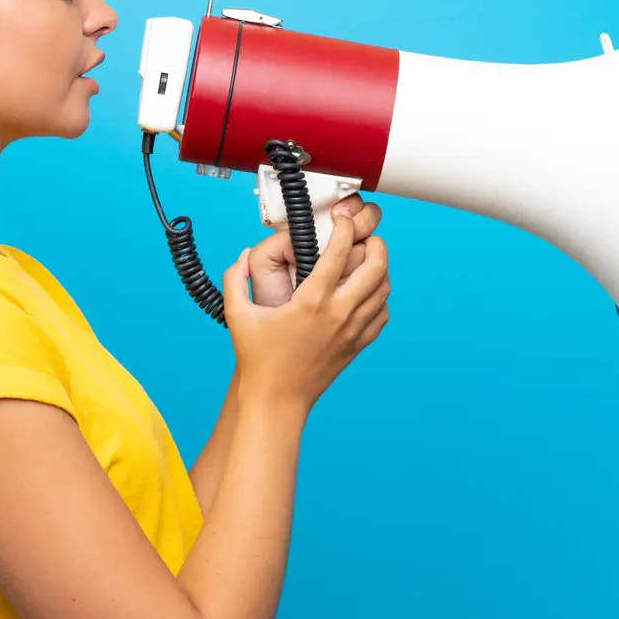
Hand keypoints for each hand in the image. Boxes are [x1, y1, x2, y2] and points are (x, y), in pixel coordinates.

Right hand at [222, 212, 390, 412]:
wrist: (277, 400)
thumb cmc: (258, 361)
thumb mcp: (237, 316)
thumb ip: (235, 280)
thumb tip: (243, 255)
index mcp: (311, 302)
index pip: (340, 253)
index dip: (345, 228)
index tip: (341, 219)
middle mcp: (338, 314)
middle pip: (376, 267)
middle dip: (376, 244)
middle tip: (366, 236)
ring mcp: (352, 331)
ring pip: (384, 289)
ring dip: (380, 269)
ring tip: (367, 259)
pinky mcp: (357, 345)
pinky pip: (381, 314)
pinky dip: (379, 297)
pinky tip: (365, 292)